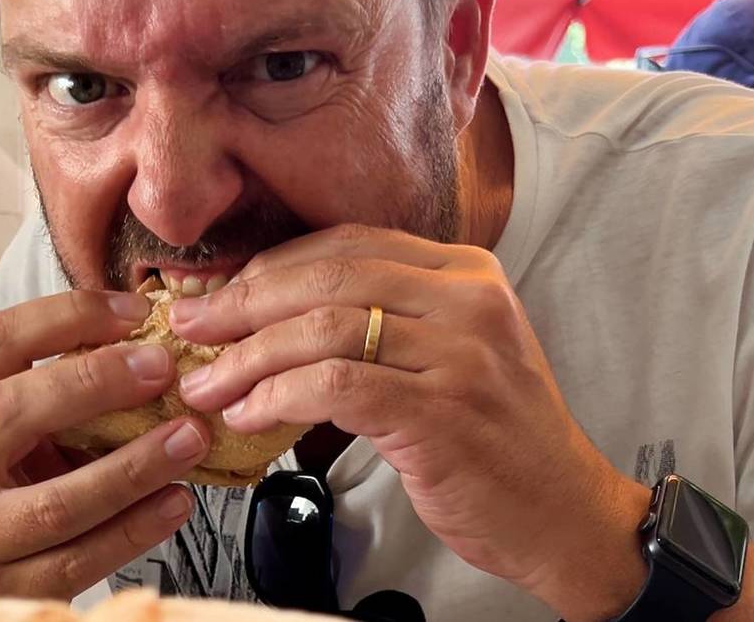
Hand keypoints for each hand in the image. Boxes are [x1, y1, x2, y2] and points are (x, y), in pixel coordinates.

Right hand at [0, 291, 211, 598]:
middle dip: (96, 382)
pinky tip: (176, 500)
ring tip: (190, 438)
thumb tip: (147, 341)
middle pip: (13, 411)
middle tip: (163, 368)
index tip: (134, 313)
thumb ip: (56, 389)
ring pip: (57, 502)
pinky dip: (136, 528)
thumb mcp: (5, 430)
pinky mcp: (10, 591)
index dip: (68, 316)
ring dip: (135, 466)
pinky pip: (82, 559)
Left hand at [171, 224, 648, 619]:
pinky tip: (250, 414)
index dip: (271, 265)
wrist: (563, 510)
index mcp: (466, 272)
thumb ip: (383, 318)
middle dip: (243, 302)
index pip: (347, 244)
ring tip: (206, 384)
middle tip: (191, 328)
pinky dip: (278, 396)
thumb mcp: (451, 352)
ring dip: (248, 357)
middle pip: (327, 276)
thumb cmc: (494, 434)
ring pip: (323, 328)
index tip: (220, 292)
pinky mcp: (443, 411)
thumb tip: (275, 313)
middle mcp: (468, 299)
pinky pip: (336, 386)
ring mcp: (460, 353)